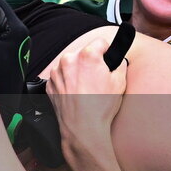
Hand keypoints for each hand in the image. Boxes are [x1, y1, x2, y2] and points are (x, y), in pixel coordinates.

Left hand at [47, 36, 126, 162]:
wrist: (83, 128)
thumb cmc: (100, 107)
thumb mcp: (120, 82)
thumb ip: (120, 64)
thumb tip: (118, 59)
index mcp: (87, 56)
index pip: (101, 42)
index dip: (107, 50)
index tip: (108, 58)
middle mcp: (69, 59)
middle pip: (84, 52)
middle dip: (91, 62)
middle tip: (98, 77)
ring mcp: (57, 71)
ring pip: (71, 64)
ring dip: (78, 70)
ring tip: (86, 87)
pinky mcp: (50, 82)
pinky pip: (61, 75)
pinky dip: (68, 80)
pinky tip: (76, 92)